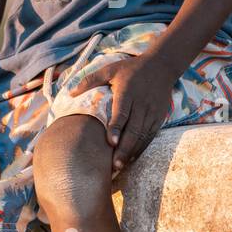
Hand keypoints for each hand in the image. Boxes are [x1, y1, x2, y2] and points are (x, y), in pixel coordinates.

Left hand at [67, 55, 176, 176]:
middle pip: (134, 129)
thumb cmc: (131, 69)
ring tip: (120, 166)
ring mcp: (152, 111)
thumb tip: (70, 93)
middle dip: (124, 148)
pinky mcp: (159, 117)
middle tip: (114, 165)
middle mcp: (141, 103)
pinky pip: (150, 135)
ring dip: (132, 152)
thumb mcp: (110, 69)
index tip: (110, 142)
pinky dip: (141, 148)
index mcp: (128, 91)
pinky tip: (131, 158)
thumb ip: (90, 80)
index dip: (116, 128)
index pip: (122, 112)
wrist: (161, 65)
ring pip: (143, 135)